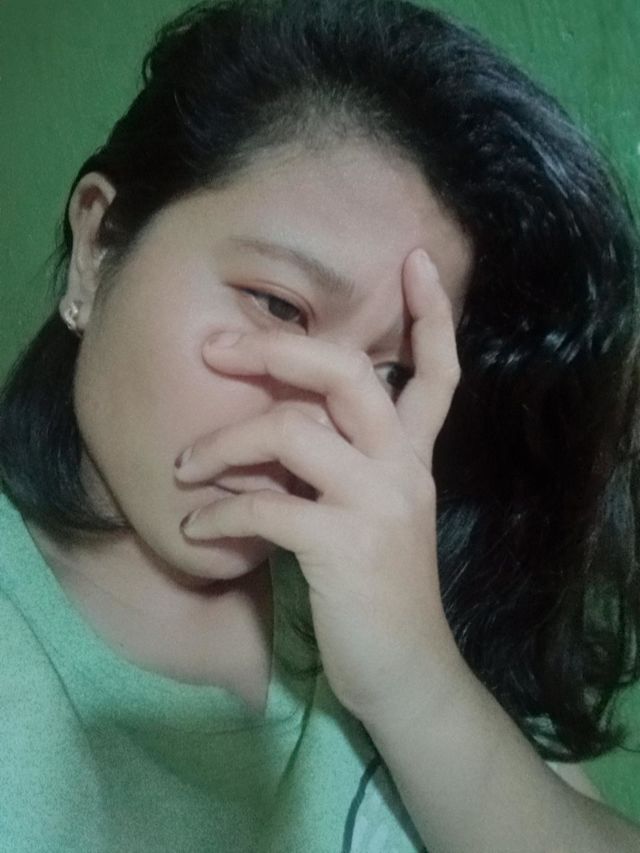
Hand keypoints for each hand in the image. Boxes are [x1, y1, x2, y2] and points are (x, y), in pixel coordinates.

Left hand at [175, 248, 462, 721]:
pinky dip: (218, 512)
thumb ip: (347, 462)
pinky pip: (264, 506)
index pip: (439, 372)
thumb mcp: (376, 513)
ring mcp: (378, 504)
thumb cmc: (379, 590)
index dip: (433, 314)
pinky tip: (194, 527)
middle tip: (214, 349)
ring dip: (223, 443)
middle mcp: (404, 467)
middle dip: (277, 350)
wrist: (407, 672)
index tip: (417, 258)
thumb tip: (284, 423)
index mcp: (413, 456)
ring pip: (291, 432)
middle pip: (349, 374)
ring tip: (184, 467)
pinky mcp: (345, 548)